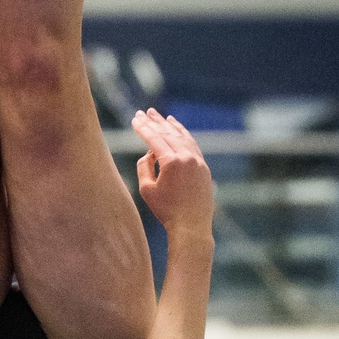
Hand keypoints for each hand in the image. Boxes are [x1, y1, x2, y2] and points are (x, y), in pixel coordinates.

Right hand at [133, 110, 212, 240]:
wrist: (191, 226)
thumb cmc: (166, 211)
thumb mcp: (147, 189)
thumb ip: (144, 167)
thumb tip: (149, 153)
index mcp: (171, 161)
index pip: (154, 138)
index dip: (143, 128)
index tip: (135, 119)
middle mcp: (187, 157)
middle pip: (168, 134)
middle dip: (155, 122)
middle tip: (144, 112)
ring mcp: (197, 161)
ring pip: (182, 137)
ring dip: (170, 125)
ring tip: (160, 116)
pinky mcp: (203, 167)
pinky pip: (192, 145)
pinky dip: (184, 135)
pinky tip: (177, 129)